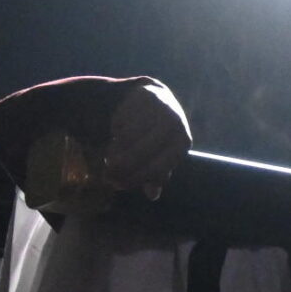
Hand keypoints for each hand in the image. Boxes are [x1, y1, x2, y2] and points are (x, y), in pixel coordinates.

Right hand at [104, 81, 191, 196]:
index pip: (160, 167)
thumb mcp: (159, 154)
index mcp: (182, 142)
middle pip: (142, 152)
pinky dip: (114, 130)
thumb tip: (153, 195)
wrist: (151, 98)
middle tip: (107, 175)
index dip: (137, 179)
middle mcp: (176, 123)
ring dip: (115, 150)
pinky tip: (114, 134)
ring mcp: (161, 108)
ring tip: (109, 157)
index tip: (120, 185)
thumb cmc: (156, 134)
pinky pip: (123, 119)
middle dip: (122, 167)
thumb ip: (156, 174)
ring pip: (130, 136)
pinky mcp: (144, 96)